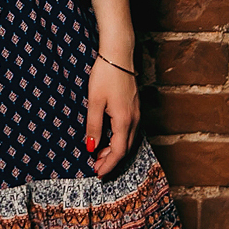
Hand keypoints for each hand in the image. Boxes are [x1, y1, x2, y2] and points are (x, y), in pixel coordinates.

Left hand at [85, 55, 139, 177]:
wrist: (118, 54)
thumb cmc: (105, 75)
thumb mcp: (94, 101)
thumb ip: (94, 126)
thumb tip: (92, 148)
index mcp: (124, 121)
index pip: (118, 152)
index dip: (108, 165)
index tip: (98, 174)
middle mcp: (134, 119)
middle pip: (126, 149)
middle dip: (112, 161)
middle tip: (97, 167)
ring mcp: (137, 113)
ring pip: (129, 140)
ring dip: (116, 151)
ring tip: (100, 155)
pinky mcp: (135, 107)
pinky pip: (130, 131)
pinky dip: (120, 140)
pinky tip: (109, 138)